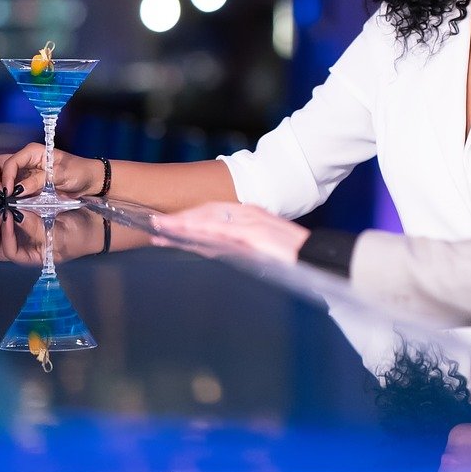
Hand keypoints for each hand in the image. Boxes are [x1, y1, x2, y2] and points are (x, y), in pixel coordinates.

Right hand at [0, 144, 100, 197]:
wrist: (89, 181)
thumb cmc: (79, 172)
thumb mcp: (61, 175)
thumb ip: (38, 181)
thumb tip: (18, 189)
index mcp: (33, 152)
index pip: (10, 162)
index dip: (6, 177)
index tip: (9, 192)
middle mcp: (26, 160)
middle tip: (2, 195)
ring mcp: (25, 172)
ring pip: (1, 175)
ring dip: (0, 187)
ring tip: (7, 200)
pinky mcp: (27, 184)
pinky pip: (11, 187)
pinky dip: (8, 194)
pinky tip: (13, 203)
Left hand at [0, 205, 147, 264]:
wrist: (95, 226)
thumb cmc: (80, 236)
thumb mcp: (60, 234)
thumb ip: (37, 227)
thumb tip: (16, 215)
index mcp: (30, 257)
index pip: (6, 251)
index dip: (5, 234)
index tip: (9, 216)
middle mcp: (23, 248)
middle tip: (1, 210)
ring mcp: (23, 236)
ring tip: (6, 204)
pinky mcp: (26, 222)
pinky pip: (8, 219)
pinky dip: (6, 210)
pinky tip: (13, 200)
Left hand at [153, 202, 309, 264]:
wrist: (317, 257)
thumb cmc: (294, 257)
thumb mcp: (264, 249)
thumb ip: (242, 247)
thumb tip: (220, 252)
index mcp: (250, 216)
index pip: (212, 214)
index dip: (188, 219)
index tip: (167, 226)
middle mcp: (247, 214)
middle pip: (205, 213)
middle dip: (179, 220)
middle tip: (153, 225)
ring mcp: (249, 222)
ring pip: (207, 219)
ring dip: (181, 224)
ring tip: (159, 229)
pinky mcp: (251, 233)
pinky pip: (219, 229)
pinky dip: (198, 230)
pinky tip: (182, 233)